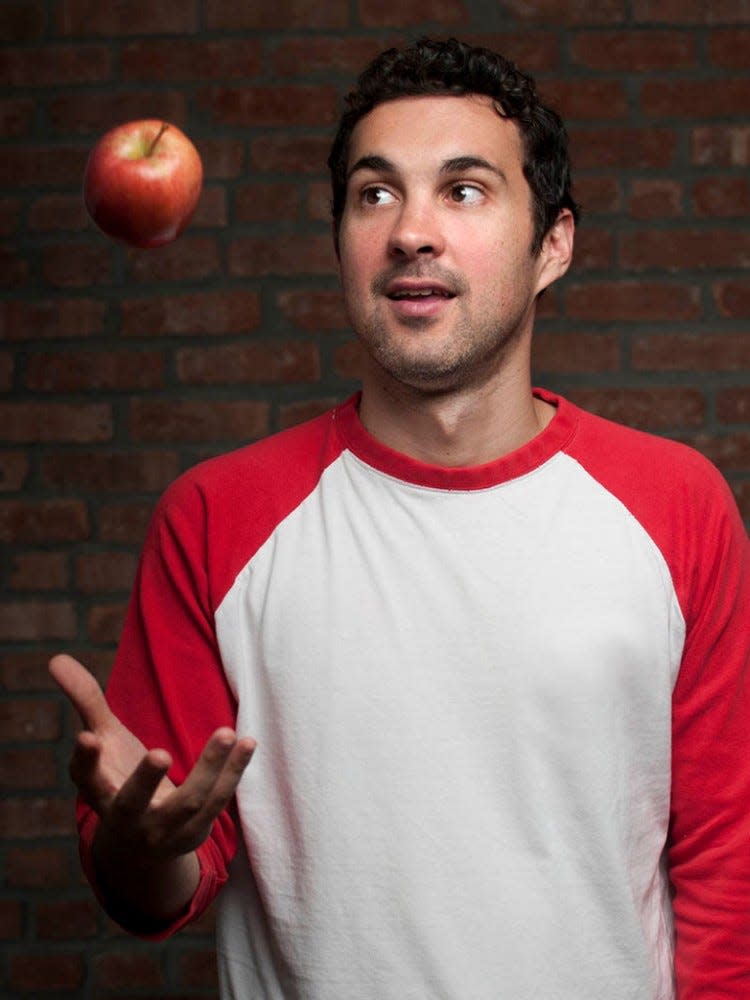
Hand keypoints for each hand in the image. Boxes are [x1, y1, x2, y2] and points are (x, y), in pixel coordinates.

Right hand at [49, 653, 254, 923]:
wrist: (140, 846)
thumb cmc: (118, 778)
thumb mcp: (102, 741)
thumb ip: (85, 701)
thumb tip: (55, 659)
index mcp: (98, 792)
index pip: (85, 779)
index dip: (85, 760)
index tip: (87, 737)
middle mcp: (127, 817)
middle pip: (133, 802)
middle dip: (145, 780)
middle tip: (159, 753)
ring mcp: (162, 831)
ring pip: (187, 803)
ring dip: (209, 768)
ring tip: (227, 732)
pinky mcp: (193, 833)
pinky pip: (218, 802)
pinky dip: (233, 772)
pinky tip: (248, 741)